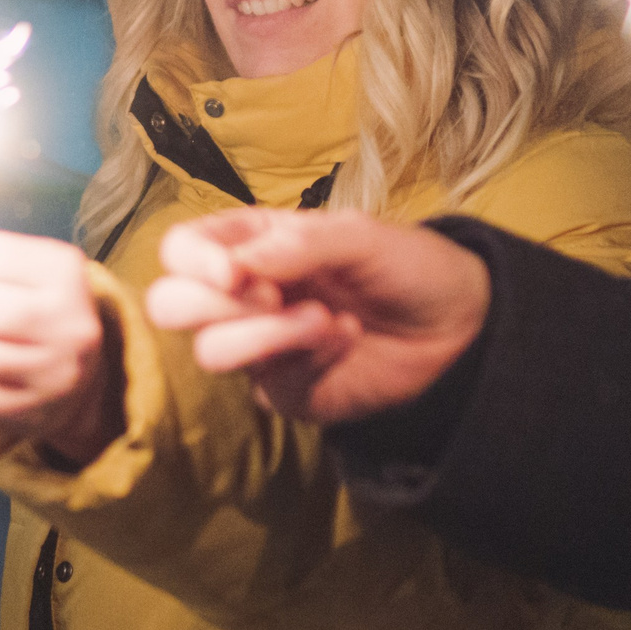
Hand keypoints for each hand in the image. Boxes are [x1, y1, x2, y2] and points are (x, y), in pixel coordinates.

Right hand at [147, 210, 489, 425]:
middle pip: (171, 305)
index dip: (192, 260)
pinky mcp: (286, 391)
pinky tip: (345, 339)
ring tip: (325, 320)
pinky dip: (306, 359)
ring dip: (265, 335)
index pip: (181, 249)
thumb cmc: (408, 266)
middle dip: (211, 303)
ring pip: (210, 352)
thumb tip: (238, 265)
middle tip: (270, 296)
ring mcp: (260, 347)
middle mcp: (243, 294)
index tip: (237, 271)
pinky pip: (267, 386)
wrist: (460, 327)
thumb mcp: (360, 237)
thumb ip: (297, 246)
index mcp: (252, 243)